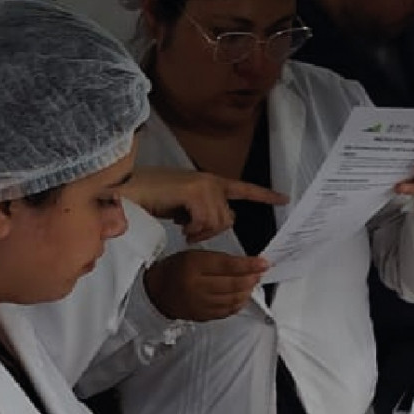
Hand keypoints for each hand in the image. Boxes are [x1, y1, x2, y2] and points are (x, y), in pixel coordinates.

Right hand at [121, 167, 287, 243]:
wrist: (129, 192)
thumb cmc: (150, 199)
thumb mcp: (182, 206)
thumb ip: (202, 210)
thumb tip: (214, 224)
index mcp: (210, 182)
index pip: (243, 188)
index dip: (264, 195)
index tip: (284, 198)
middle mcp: (211, 181)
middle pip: (228, 219)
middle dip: (211, 232)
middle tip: (190, 232)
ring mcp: (204, 185)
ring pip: (218, 223)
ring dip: (200, 233)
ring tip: (183, 227)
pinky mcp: (195, 192)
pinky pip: (205, 223)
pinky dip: (193, 230)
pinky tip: (180, 225)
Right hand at [143, 250, 268, 321]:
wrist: (156, 292)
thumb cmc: (176, 270)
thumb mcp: (194, 255)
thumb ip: (218, 260)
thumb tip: (245, 265)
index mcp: (193, 266)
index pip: (228, 266)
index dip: (249, 265)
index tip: (263, 263)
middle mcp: (197, 286)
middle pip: (233, 284)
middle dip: (251, 278)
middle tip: (259, 273)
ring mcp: (200, 304)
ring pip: (232, 299)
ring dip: (246, 292)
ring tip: (251, 284)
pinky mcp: (202, 316)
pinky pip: (226, 312)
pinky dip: (238, 304)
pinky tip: (242, 297)